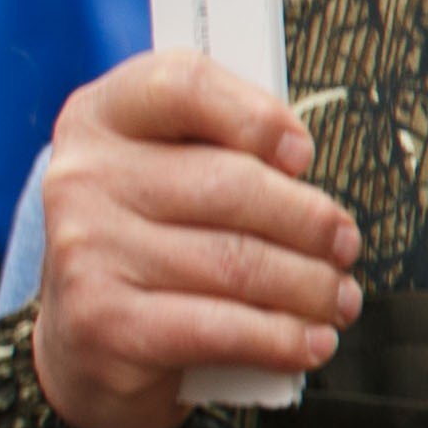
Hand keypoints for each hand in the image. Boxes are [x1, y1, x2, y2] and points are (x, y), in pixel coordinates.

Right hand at [30, 56, 356, 427]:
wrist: (83, 339)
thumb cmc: (152, 242)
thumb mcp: (172, 172)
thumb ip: (228, 148)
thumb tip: (302, 170)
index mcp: (104, 118)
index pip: (184, 85)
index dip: (258, 116)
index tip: (302, 155)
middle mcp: (83, 178)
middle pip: (233, 184)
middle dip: (311, 222)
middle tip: (344, 245)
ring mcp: (87, 252)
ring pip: (239, 263)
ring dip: (312, 287)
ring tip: (338, 299)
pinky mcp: (104, 325)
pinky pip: (223, 328)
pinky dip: (284, 339)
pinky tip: (311, 342)